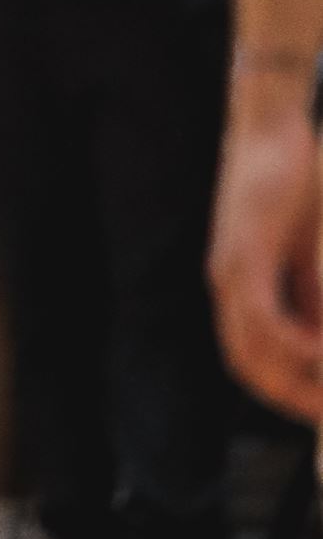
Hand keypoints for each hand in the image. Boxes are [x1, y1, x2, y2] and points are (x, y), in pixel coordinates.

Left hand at [211, 89, 322, 420]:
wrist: (268, 126)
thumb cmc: (290, 184)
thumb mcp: (304, 253)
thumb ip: (310, 296)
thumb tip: (322, 339)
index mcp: (238, 288)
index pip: (250, 359)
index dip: (282, 391)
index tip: (317, 411)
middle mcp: (225, 285)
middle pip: (245, 366)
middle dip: (288, 399)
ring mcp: (230, 269)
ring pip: (249, 349)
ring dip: (291, 380)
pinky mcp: (243, 251)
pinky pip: (261, 314)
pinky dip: (291, 343)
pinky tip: (319, 356)